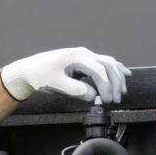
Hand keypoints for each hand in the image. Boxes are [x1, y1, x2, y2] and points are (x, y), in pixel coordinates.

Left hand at [0, 47, 130, 102]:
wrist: (30, 70)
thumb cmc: (40, 74)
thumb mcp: (54, 83)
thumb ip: (74, 89)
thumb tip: (92, 95)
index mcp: (77, 56)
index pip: (99, 70)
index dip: (106, 86)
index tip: (106, 99)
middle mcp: (84, 54)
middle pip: (108, 65)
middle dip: (115, 83)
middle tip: (114, 100)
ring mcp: (85, 58)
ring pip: (109, 64)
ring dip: (117, 78)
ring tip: (120, 93)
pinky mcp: (84, 64)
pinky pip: (104, 65)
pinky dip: (115, 71)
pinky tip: (125, 75)